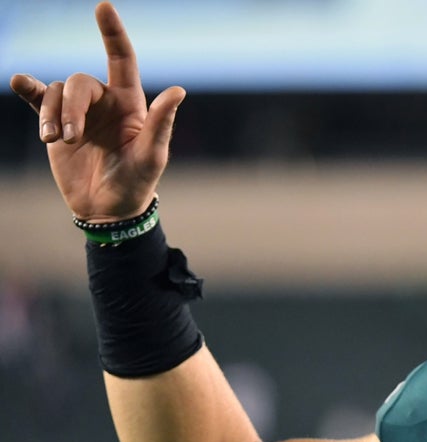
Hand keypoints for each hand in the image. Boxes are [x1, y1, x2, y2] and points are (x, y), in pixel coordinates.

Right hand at [9, 2, 185, 221]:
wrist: (109, 209)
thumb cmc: (138, 182)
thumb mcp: (152, 155)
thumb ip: (161, 122)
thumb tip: (179, 90)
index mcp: (130, 103)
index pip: (122, 60)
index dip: (113, 33)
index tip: (103, 7)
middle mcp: (104, 102)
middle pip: (79, 83)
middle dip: (71, 108)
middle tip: (69, 139)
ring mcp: (79, 113)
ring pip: (57, 93)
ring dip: (52, 114)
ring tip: (54, 141)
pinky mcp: (57, 126)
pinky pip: (40, 100)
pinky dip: (29, 90)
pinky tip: (19, 82)